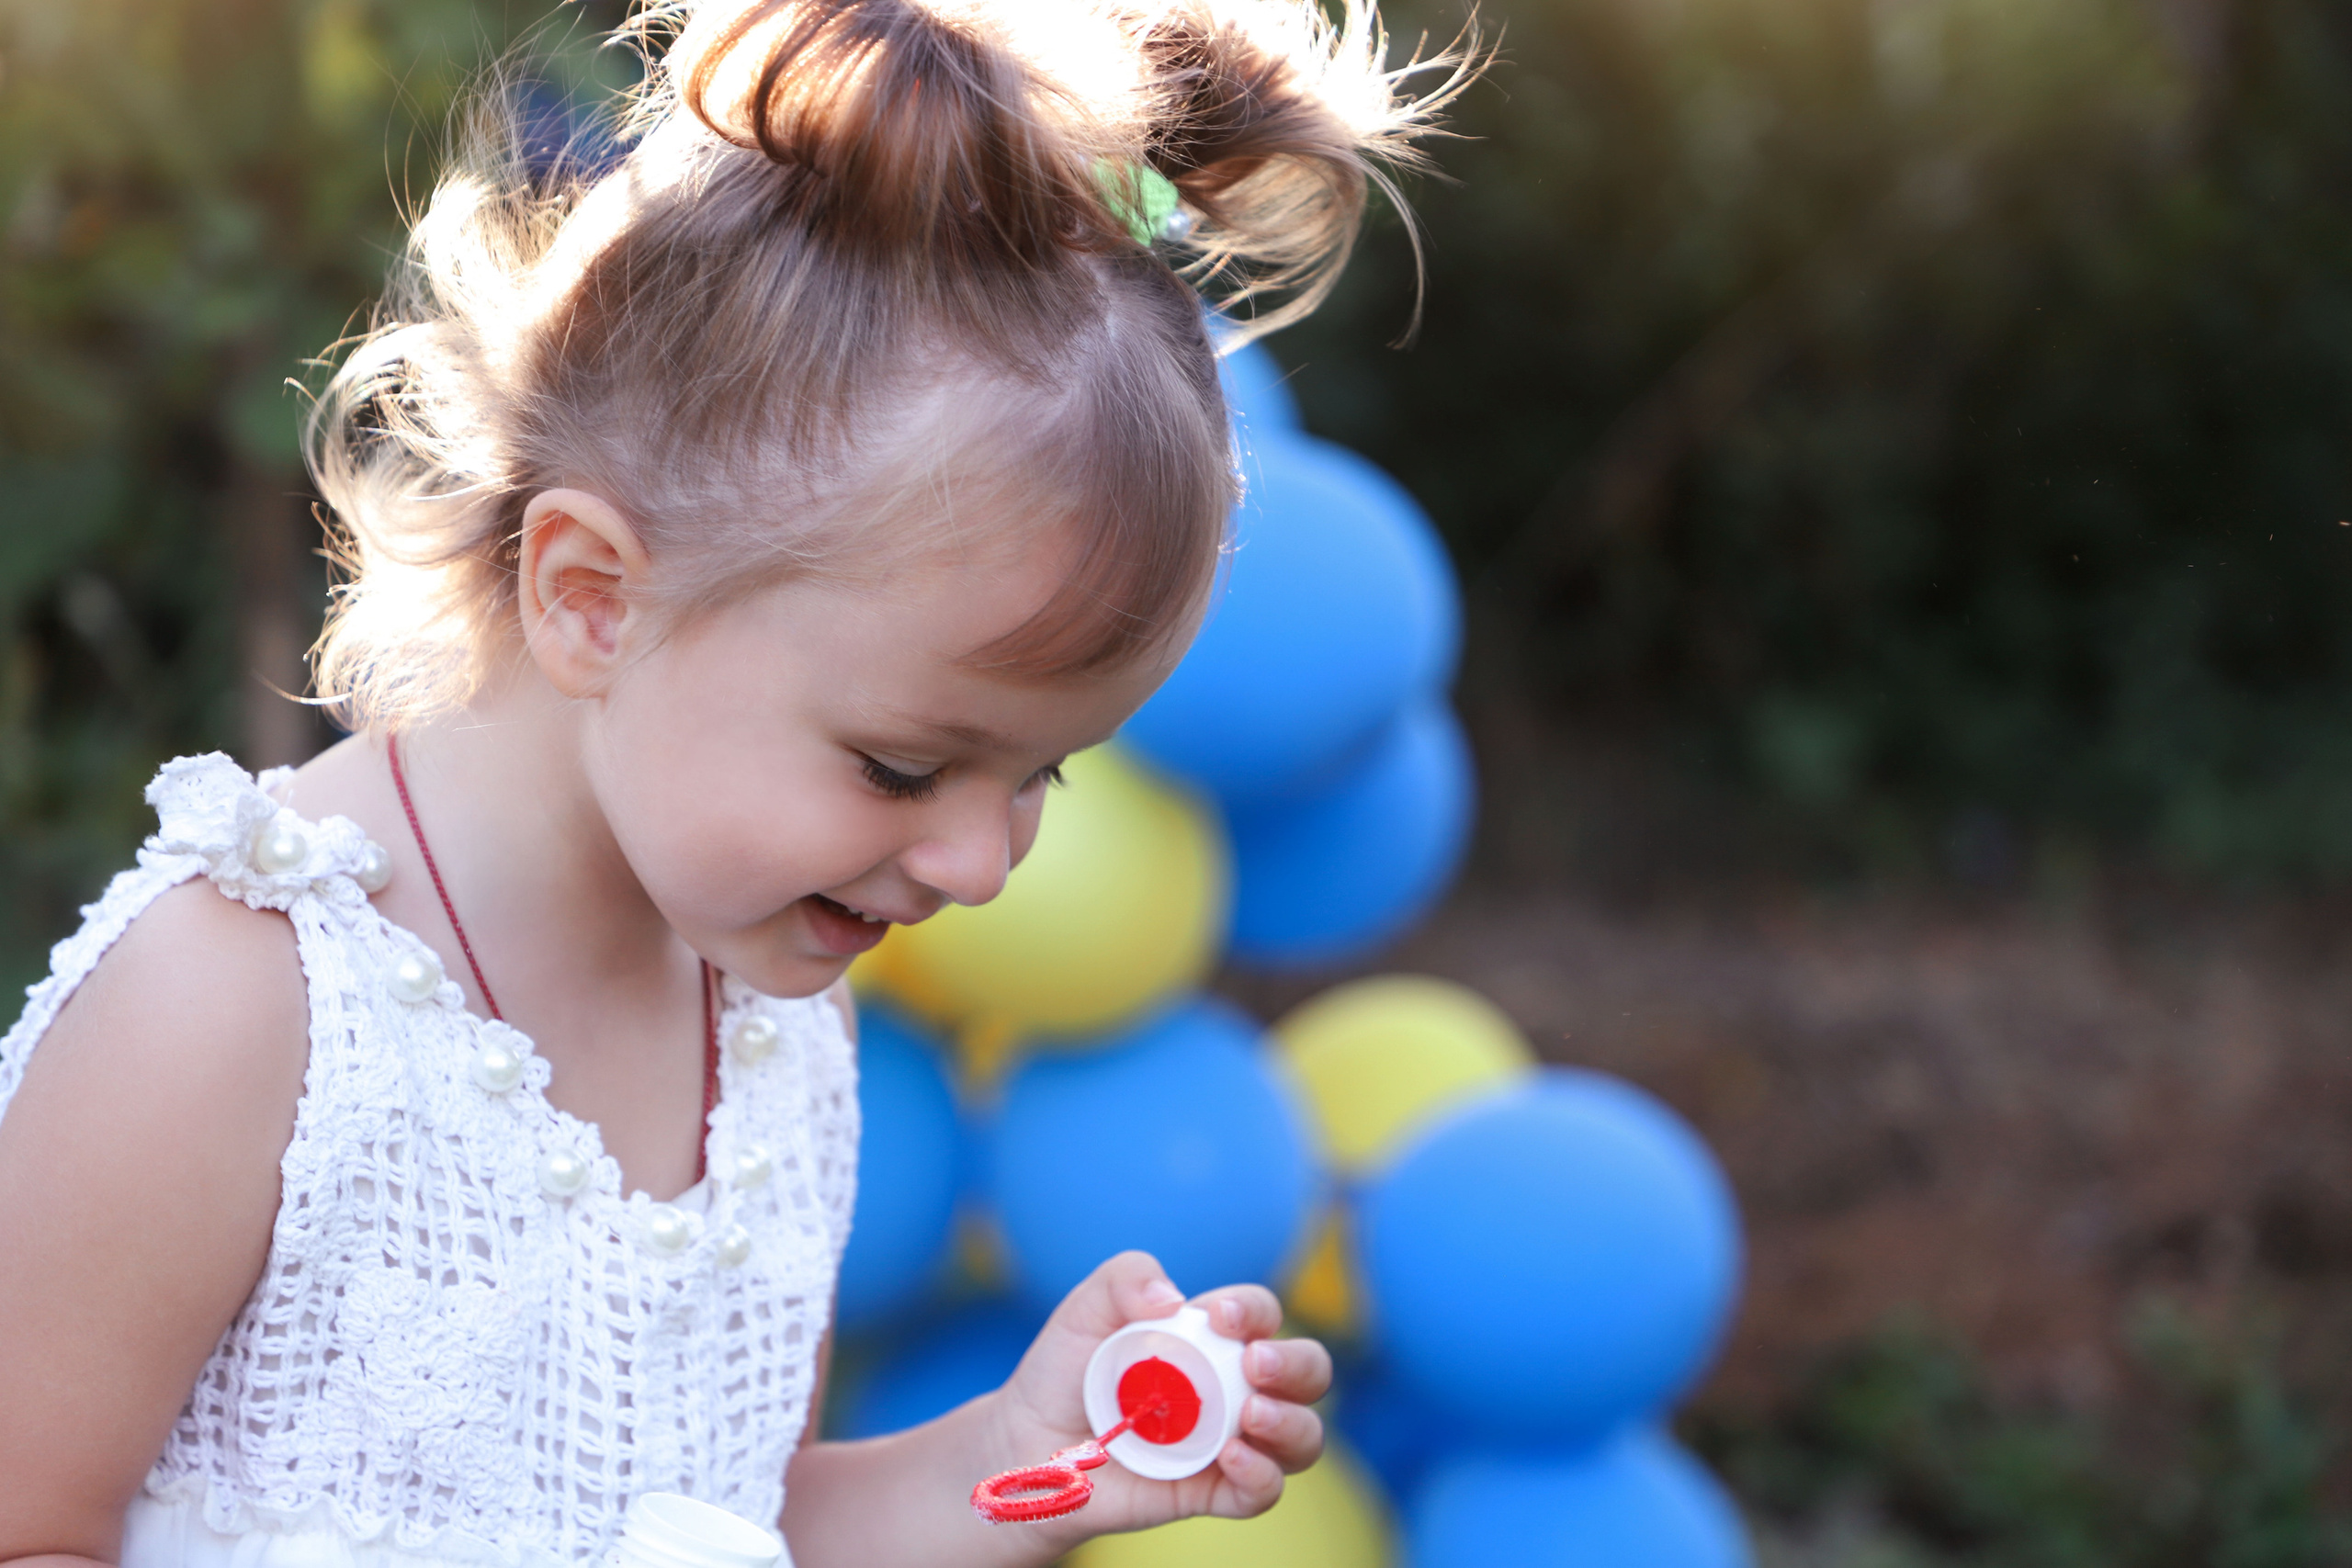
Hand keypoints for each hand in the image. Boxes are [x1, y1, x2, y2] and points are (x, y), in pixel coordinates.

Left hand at [985, 1251, 1331, 1541]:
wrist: (1030, 1443)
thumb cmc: (1066, 1370)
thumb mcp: (1086, 1307)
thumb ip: (1127, 1276)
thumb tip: (1175, 1301)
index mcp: (1215, 1338)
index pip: (1262, 1314)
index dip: (1253, 1310)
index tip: (1217, 1317)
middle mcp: (1235, 1388)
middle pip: (1308, 1372)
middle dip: (1296, 1365)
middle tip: (1253, 1364)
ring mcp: (1231, 1442)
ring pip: (1304, 1437)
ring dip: (1292, 1423)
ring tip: (1251, 1416)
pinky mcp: (1213, 1491)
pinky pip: (1264, 1492)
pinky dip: (1262, 1475)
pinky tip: (1232, 1456)